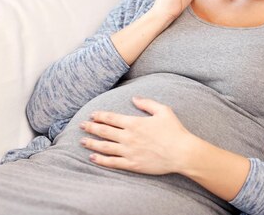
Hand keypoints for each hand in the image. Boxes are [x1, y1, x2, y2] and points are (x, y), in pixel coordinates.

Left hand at [79, 97, 194, 174]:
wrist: (182, 153)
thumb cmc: (175, 131)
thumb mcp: (163, 110)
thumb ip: (147, 103)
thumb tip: (134, 98)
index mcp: (134, 123)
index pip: (111, 118)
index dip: (99, 116)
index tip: (92, 115)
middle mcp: (128, 137)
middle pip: (104, 131)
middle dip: (91, 128)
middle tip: (81, 126)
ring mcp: (129, 152)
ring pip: (105, 147)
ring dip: (92, 143)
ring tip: (82, 141)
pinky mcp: (132, 164)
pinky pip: (112, 162)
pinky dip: (101, 160)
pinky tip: (92, 158)